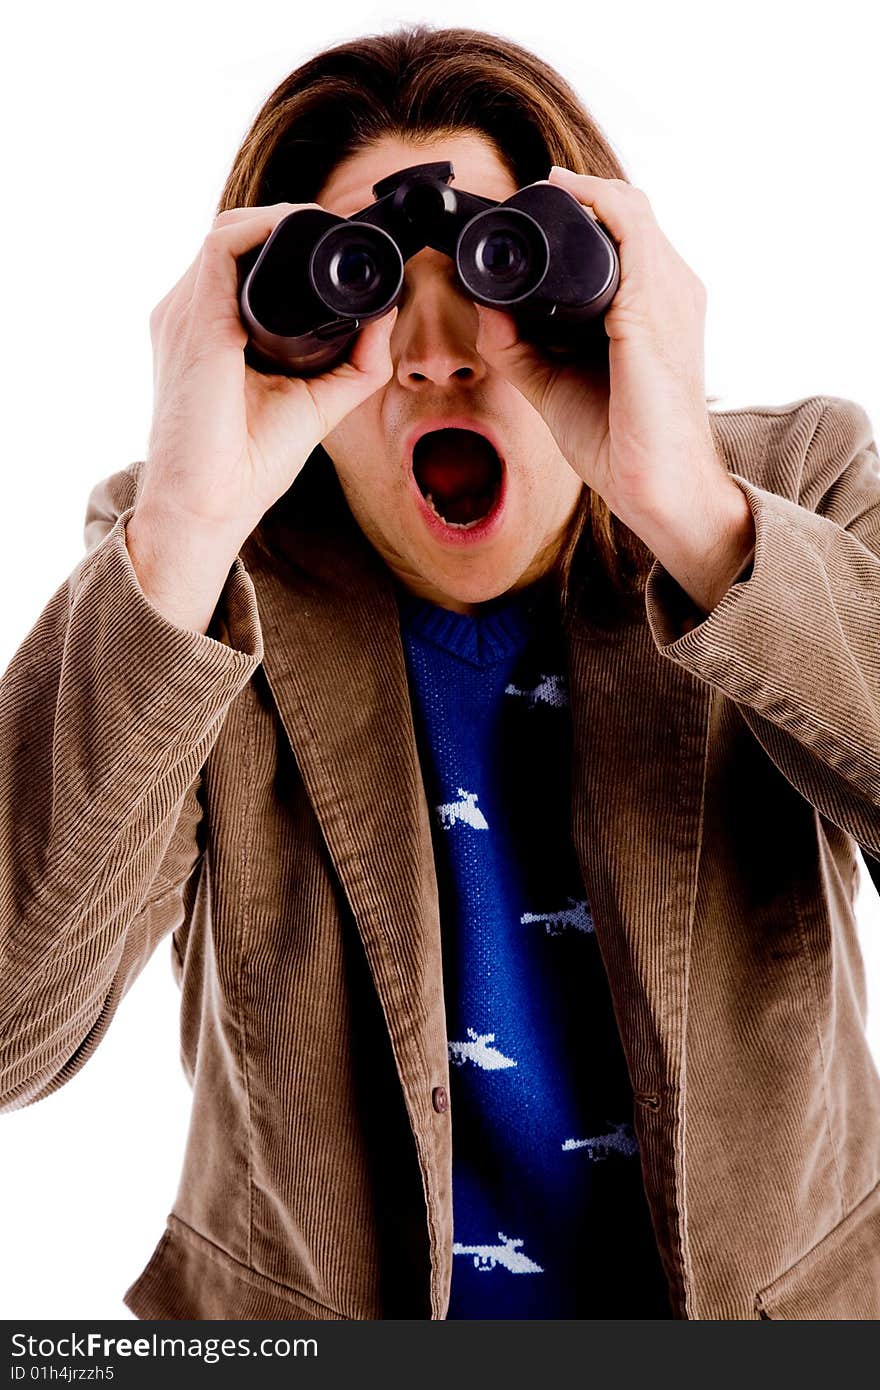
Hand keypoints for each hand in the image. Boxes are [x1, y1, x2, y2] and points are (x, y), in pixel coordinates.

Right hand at [143, 203, 397, 544]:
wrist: (209, 506)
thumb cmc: (247, 465)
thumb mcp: (317, 402)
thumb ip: (355, 364)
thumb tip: (387, 316)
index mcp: (209, 329)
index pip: (241, 262)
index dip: (288, 242)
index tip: (341, 247)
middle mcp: (188, 313)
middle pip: (237, 238)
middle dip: (290, 225)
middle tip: (345, 235)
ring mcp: (184, 313)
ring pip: (230, 232)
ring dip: (283, 221)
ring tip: (332, 228)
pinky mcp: (194, 322)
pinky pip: (224, 246)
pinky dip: (267, 228)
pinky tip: (304, 231)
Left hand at [474, 166, 754, 613]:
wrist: (657, 487)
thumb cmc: (620, 443)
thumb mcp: (554, 385)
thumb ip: (518, 347)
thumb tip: (485, 308)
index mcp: (655, 306)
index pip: (625, 235)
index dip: (579, 214)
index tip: (528, 212)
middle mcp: (672, 289)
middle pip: (626, 213)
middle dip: (573, 198)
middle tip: (519, 200)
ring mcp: (669, 292)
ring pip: (628, 208)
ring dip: (578, 194)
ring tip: (531, 194)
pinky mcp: (654, 304)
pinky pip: (628, 224)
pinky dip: (591, 200)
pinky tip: (558, 193)